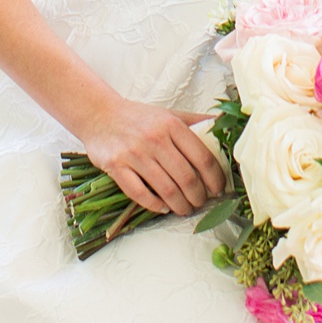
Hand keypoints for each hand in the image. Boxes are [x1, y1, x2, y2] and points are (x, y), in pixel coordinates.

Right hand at [80, 100, 225, 215]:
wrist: (99, 114)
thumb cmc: (138, 117)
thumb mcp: (169, 114)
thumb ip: (195, 122)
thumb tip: (222, 126)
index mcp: (171, 125)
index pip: (202, 157)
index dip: (214, 178)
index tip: (218, 188)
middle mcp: (155, 139)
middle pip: (186, 178)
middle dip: (198, 196)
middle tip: (200, 202)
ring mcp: (134, 154)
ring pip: (166, 190)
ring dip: (180, 205)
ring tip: (184, 209)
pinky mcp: (116, 167)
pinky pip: (140, 194)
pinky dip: (155, 205)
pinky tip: (163, 207)